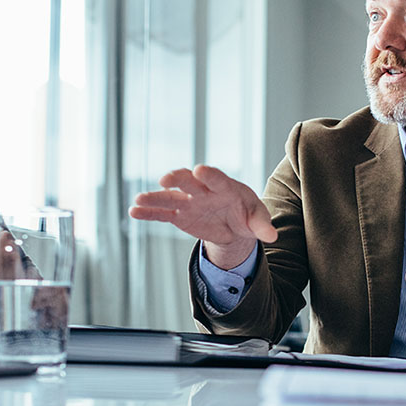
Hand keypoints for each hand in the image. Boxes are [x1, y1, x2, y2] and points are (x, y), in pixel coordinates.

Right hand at [129, 165, 275, 268]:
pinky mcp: (179, 215)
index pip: (217, 178)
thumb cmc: (248, 215)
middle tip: (167, 179)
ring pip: (170, 197)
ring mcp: (189, 202)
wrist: (234, 224)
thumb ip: (262, 225)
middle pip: (189, 182)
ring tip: (139, 199)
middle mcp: (203, 190)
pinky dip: (149, 212)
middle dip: (178, 179)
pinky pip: (162, 213)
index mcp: (225, 187)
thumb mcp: (257, 220)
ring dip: (155, 197)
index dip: (209, 175)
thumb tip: (272, 235)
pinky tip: (134, 211)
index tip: (200, 170)